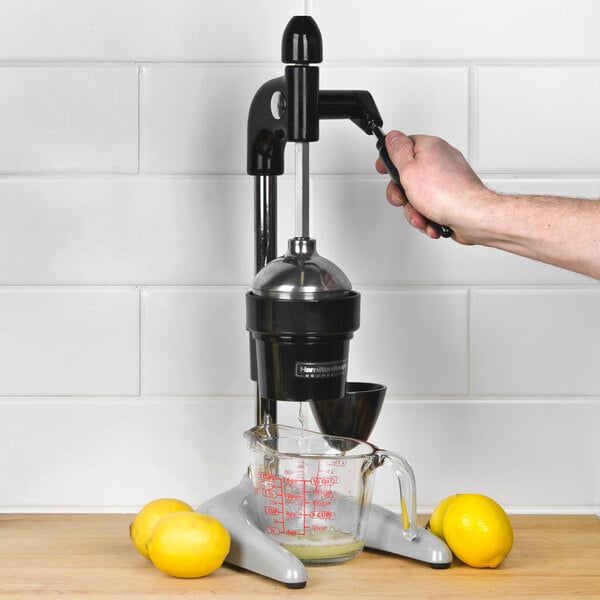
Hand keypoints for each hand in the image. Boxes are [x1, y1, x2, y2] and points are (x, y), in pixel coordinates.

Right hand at [375, 131, 489, 243]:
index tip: (384, 168)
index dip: (390, 158)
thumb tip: (391, 137)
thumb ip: (397, 151)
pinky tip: (431, 220)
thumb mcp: (409, 169)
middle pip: (408, 175)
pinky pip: (430, 206)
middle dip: (402, 193)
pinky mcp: (450, 198)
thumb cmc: (445, 194)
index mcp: (430, 148)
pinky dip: (427, 216)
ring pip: (417, 195)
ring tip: (421, 214)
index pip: (403, 146)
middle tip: (404, 197)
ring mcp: (446, 180)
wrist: (471, 216)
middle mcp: (440, 161)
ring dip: (414, 209)